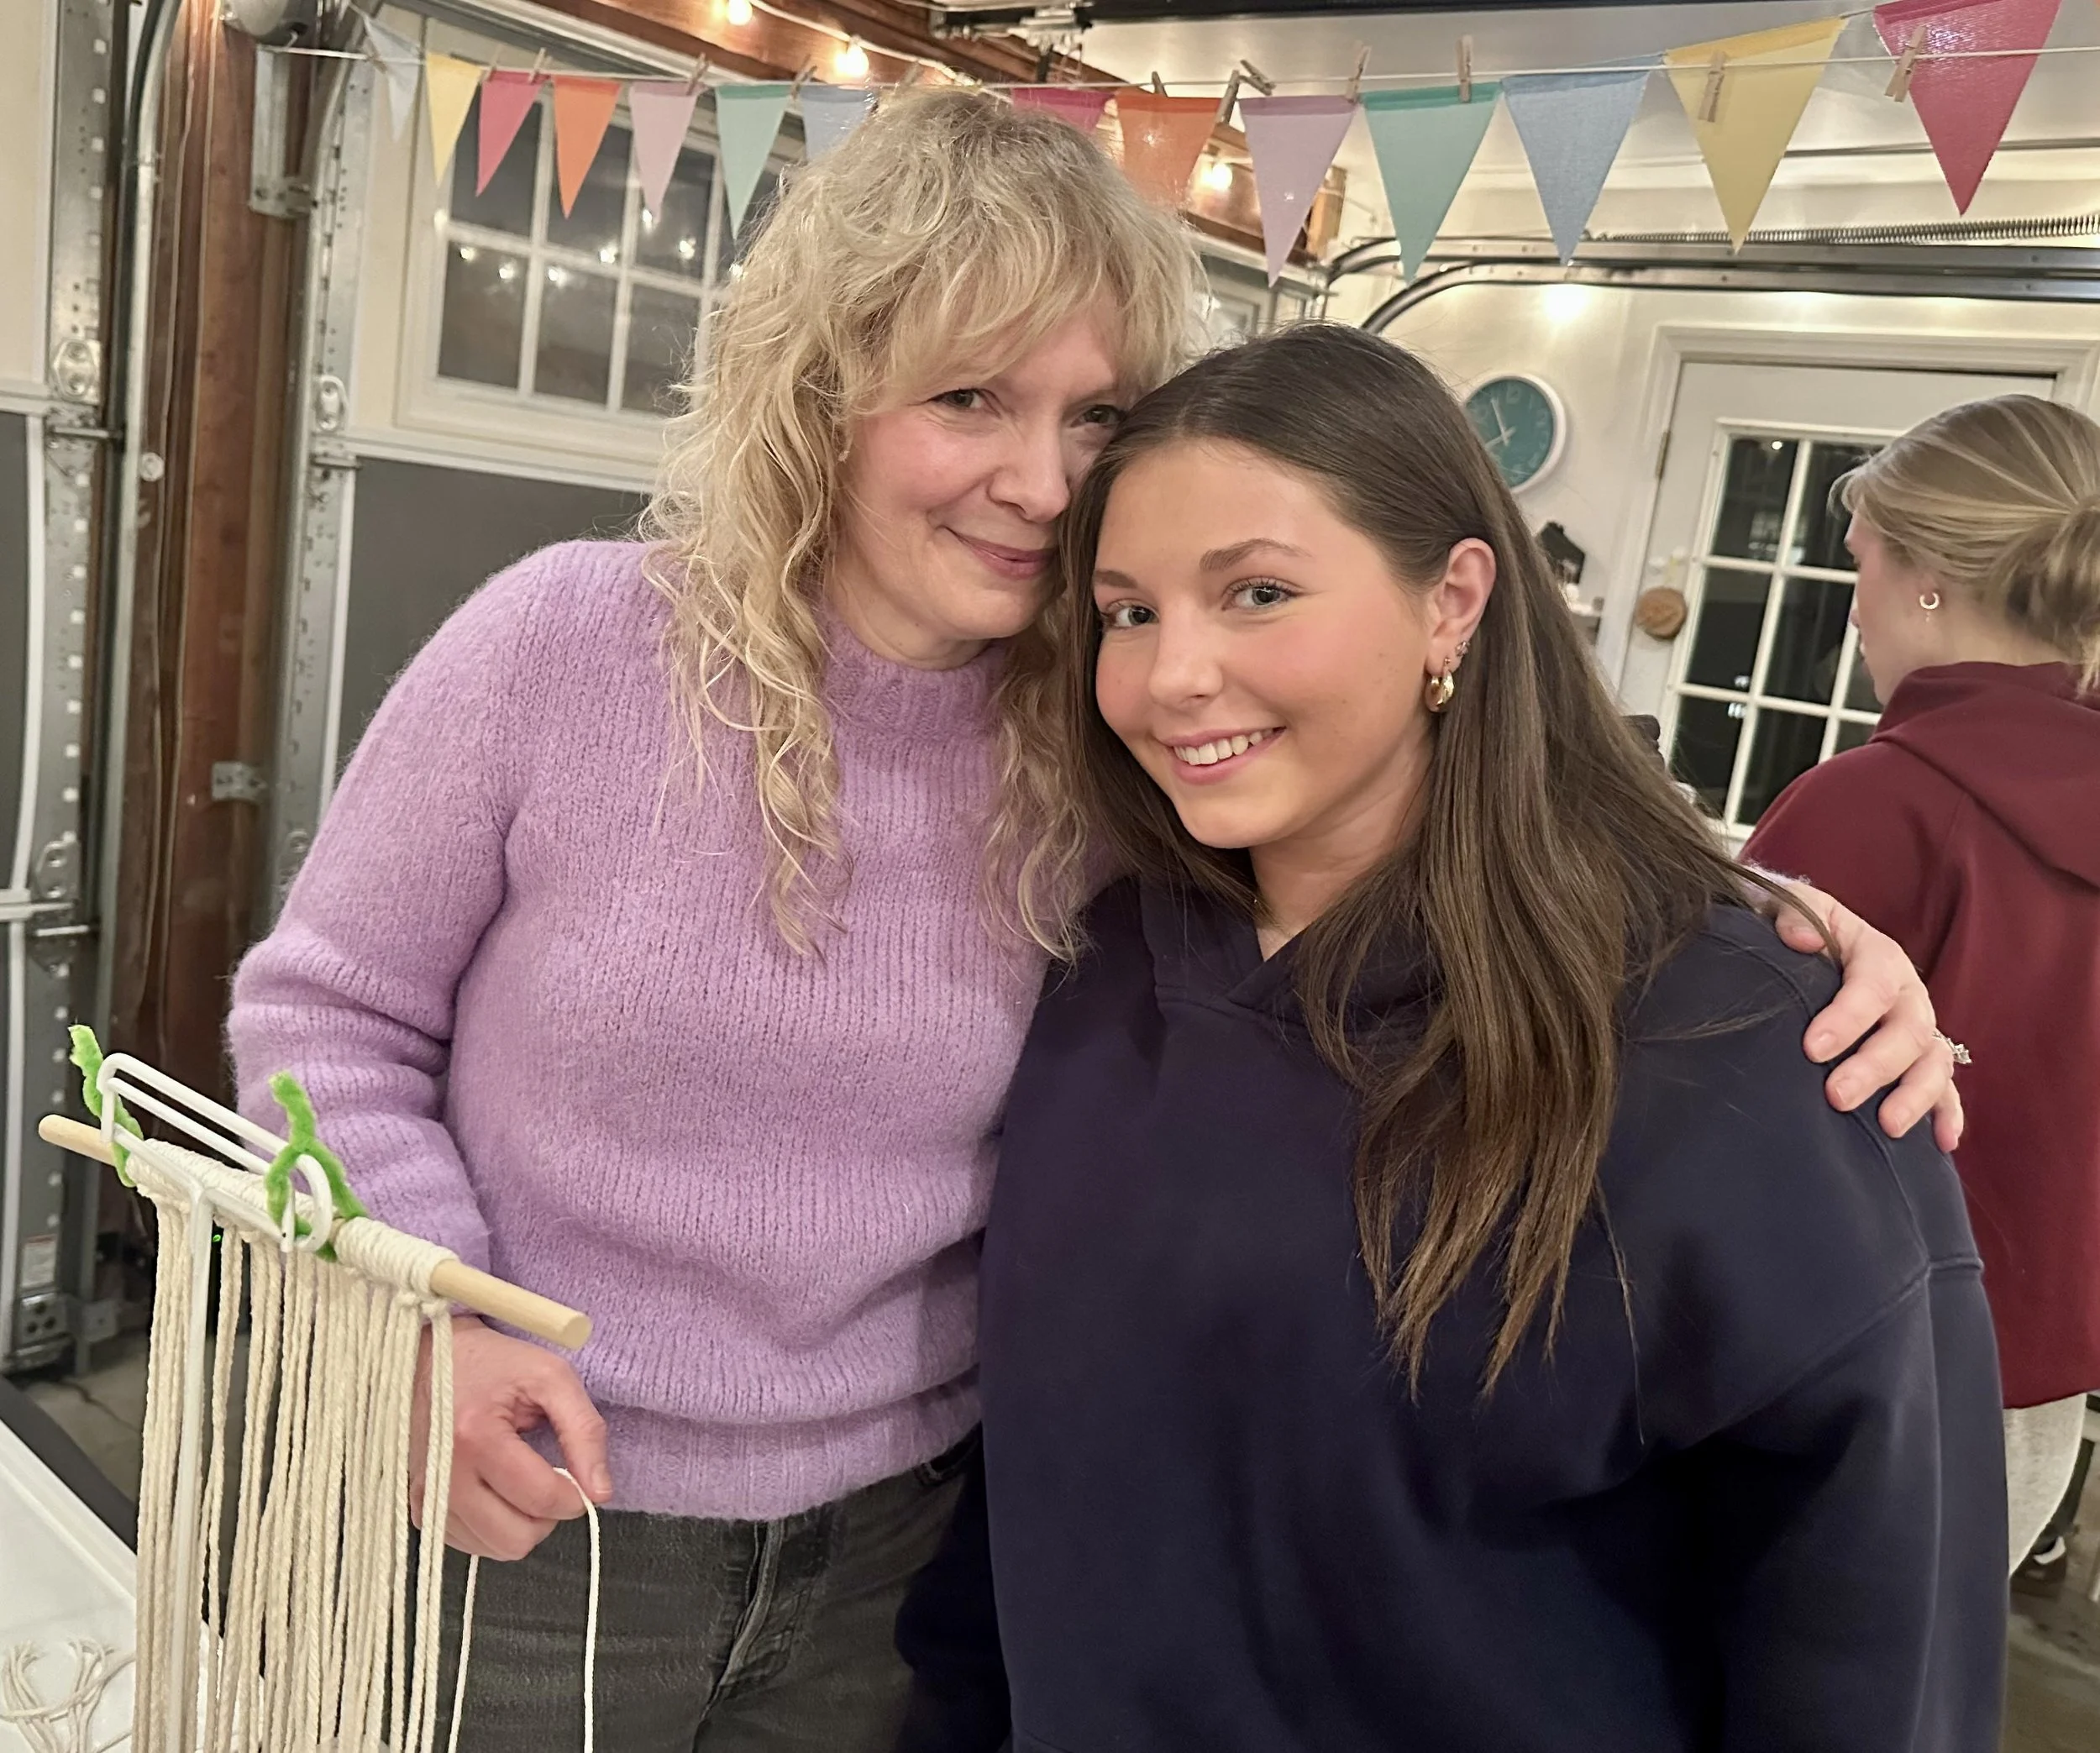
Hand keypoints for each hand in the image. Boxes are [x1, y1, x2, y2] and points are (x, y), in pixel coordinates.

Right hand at [409, 1315, 611, 1560]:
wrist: (433, 1358)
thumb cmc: (498, 1364)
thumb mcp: (553, 1379)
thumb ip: (585, 1432)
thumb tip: (602, 1493)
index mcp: (475, 1438)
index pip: (541, 1500)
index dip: (576, 1495)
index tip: (576, 1472)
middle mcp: (443, 1476)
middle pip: (517, 1539)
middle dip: (547, 1515)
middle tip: (547, 1477)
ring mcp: (425, 1497)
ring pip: (495, 1549)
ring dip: (521, 1523)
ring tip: (520, 1479)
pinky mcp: (417, 1508)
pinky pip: (471, 1545)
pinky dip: (494, 1526)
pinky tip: (496, 1489)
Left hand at [1755, 877, 1963, 1152]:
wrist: (1806, 943)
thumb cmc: (1794, 929)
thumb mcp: (1789, 906)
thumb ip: (1791, 914)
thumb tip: (1800, 939)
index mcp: (1877, 956)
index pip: (1870, 987)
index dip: (1846, 1019)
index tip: (1813, 1048)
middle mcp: (1906, 995)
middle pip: (1907, 1033)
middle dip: (1874, 1067)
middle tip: (1836, 1096)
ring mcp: (1919, 1029)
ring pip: (1933, 1063)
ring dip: (1914, 1096)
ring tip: (1887, 1126)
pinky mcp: (1921, 1061)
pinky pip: (1946, 1089)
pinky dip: (1948, 1114)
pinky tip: (1941, 1141)